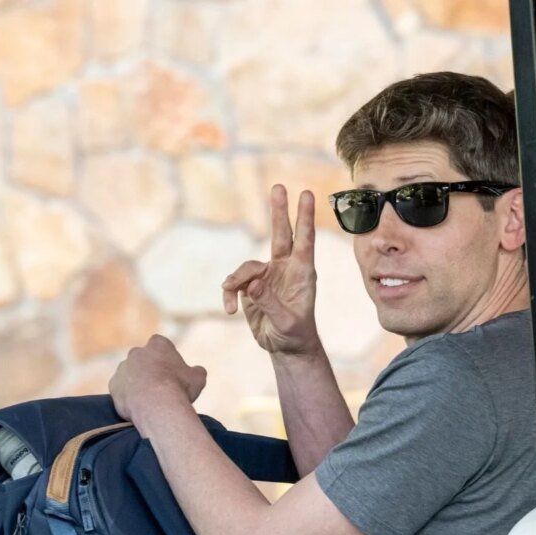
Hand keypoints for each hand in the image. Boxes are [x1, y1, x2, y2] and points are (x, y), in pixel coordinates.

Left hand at [109, 335, 206, 423]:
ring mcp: (123, 367)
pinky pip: (121, 389)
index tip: (172, 370)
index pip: (161, 344)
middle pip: (144, 358)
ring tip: (150, 399)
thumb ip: (196, 371)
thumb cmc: (179, 388)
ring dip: (137, 382)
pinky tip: (139, 406)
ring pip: (131, 374)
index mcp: (158, 344)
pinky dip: (128, 396)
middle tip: (161, 386)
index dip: (167, 357)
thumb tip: (198, 371)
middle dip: (150, 369)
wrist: (156, 405)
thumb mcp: (198, 378)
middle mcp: (137, 352)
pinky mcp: (113, 384)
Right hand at [222, 185, 319, 355]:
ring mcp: (268, 275)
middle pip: (281, 234)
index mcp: (303, 274)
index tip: (306, 194)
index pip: (305, 240)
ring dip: (237, 280)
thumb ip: (270, 302)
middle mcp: (286, 268)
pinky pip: (235, 282)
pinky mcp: (252, 285)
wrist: (285, 347)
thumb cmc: (294, 335)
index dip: (304, 217)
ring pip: (247, 265)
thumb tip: (254, 282)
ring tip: (231, 300)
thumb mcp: (286, 322)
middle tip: (279, 186)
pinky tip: (229, 309)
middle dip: (279, 210)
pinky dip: (229, 293)